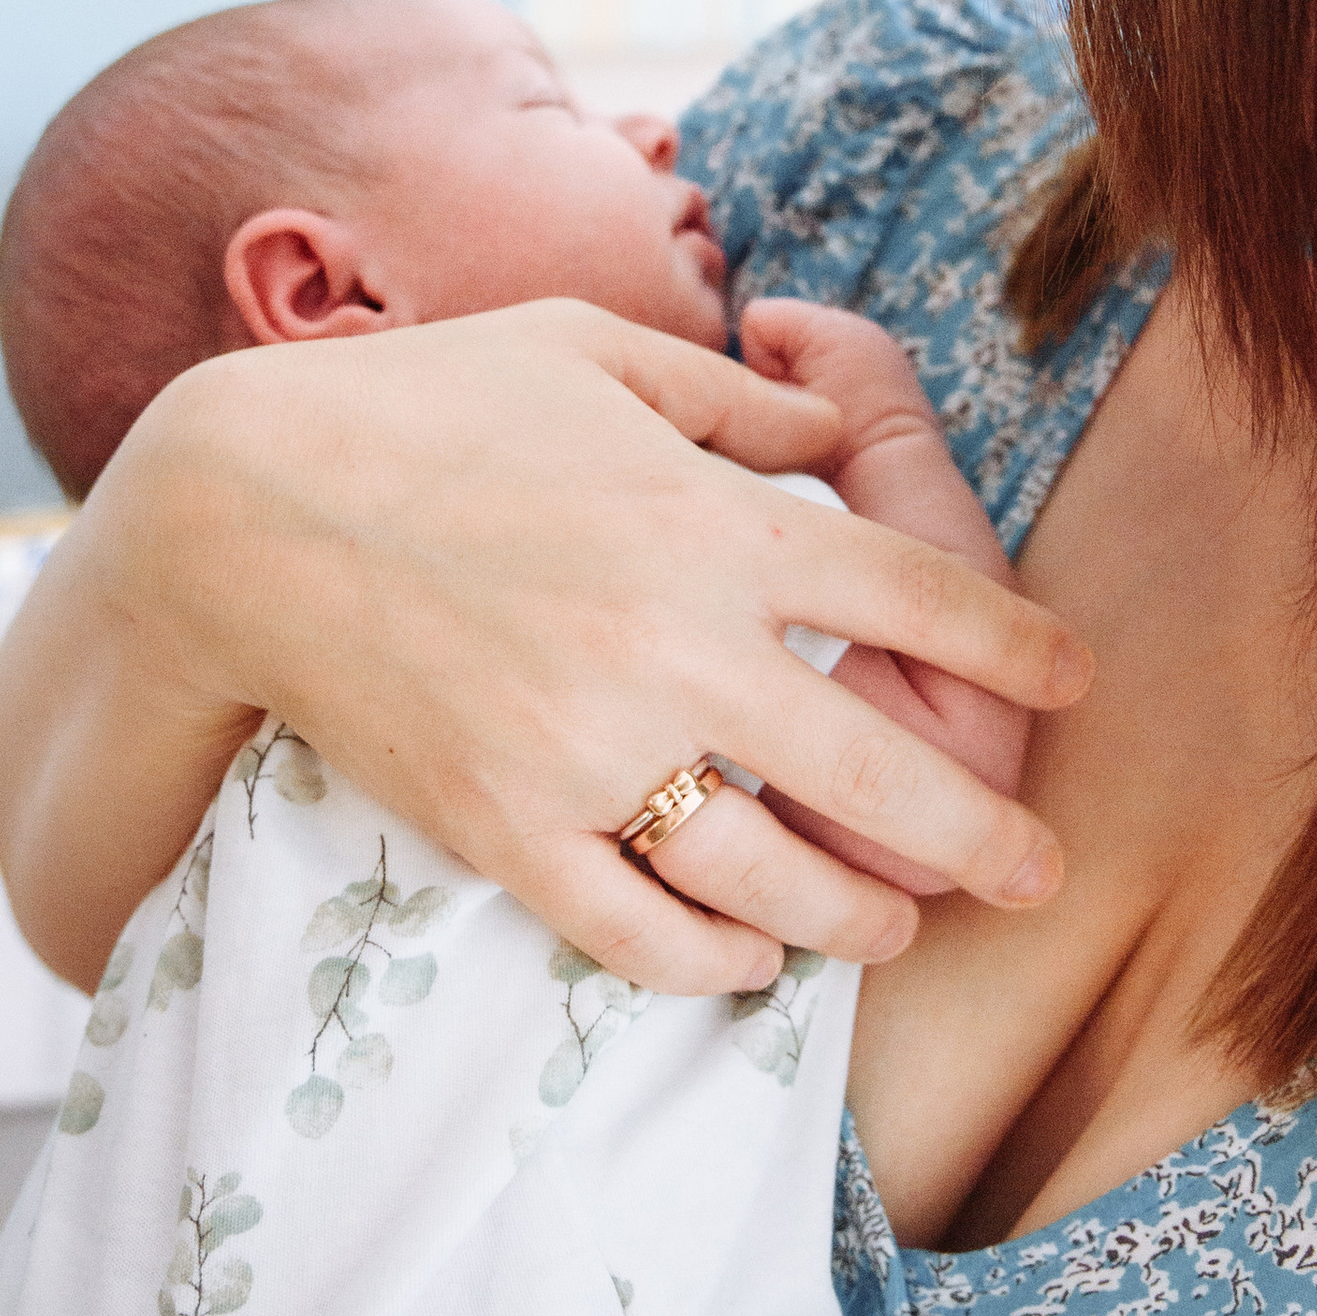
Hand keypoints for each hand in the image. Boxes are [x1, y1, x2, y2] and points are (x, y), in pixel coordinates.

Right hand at [0, 300, 1088, 996]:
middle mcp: (674, 643)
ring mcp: (588, 748)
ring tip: (898, 929)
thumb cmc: (422, 402)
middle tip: (1040, 874)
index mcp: (714, 519)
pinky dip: (713, 961)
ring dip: (859, 918)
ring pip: (774, 878)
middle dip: (987, 834)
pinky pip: (640, 930)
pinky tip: (753, 960)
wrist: (240, 503)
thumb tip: (834, 423)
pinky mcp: (502, 827)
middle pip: (884, 768)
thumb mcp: (590, 354)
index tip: (1076, 680)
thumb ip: (731, 399)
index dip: (1017, 645)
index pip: (919, 593)